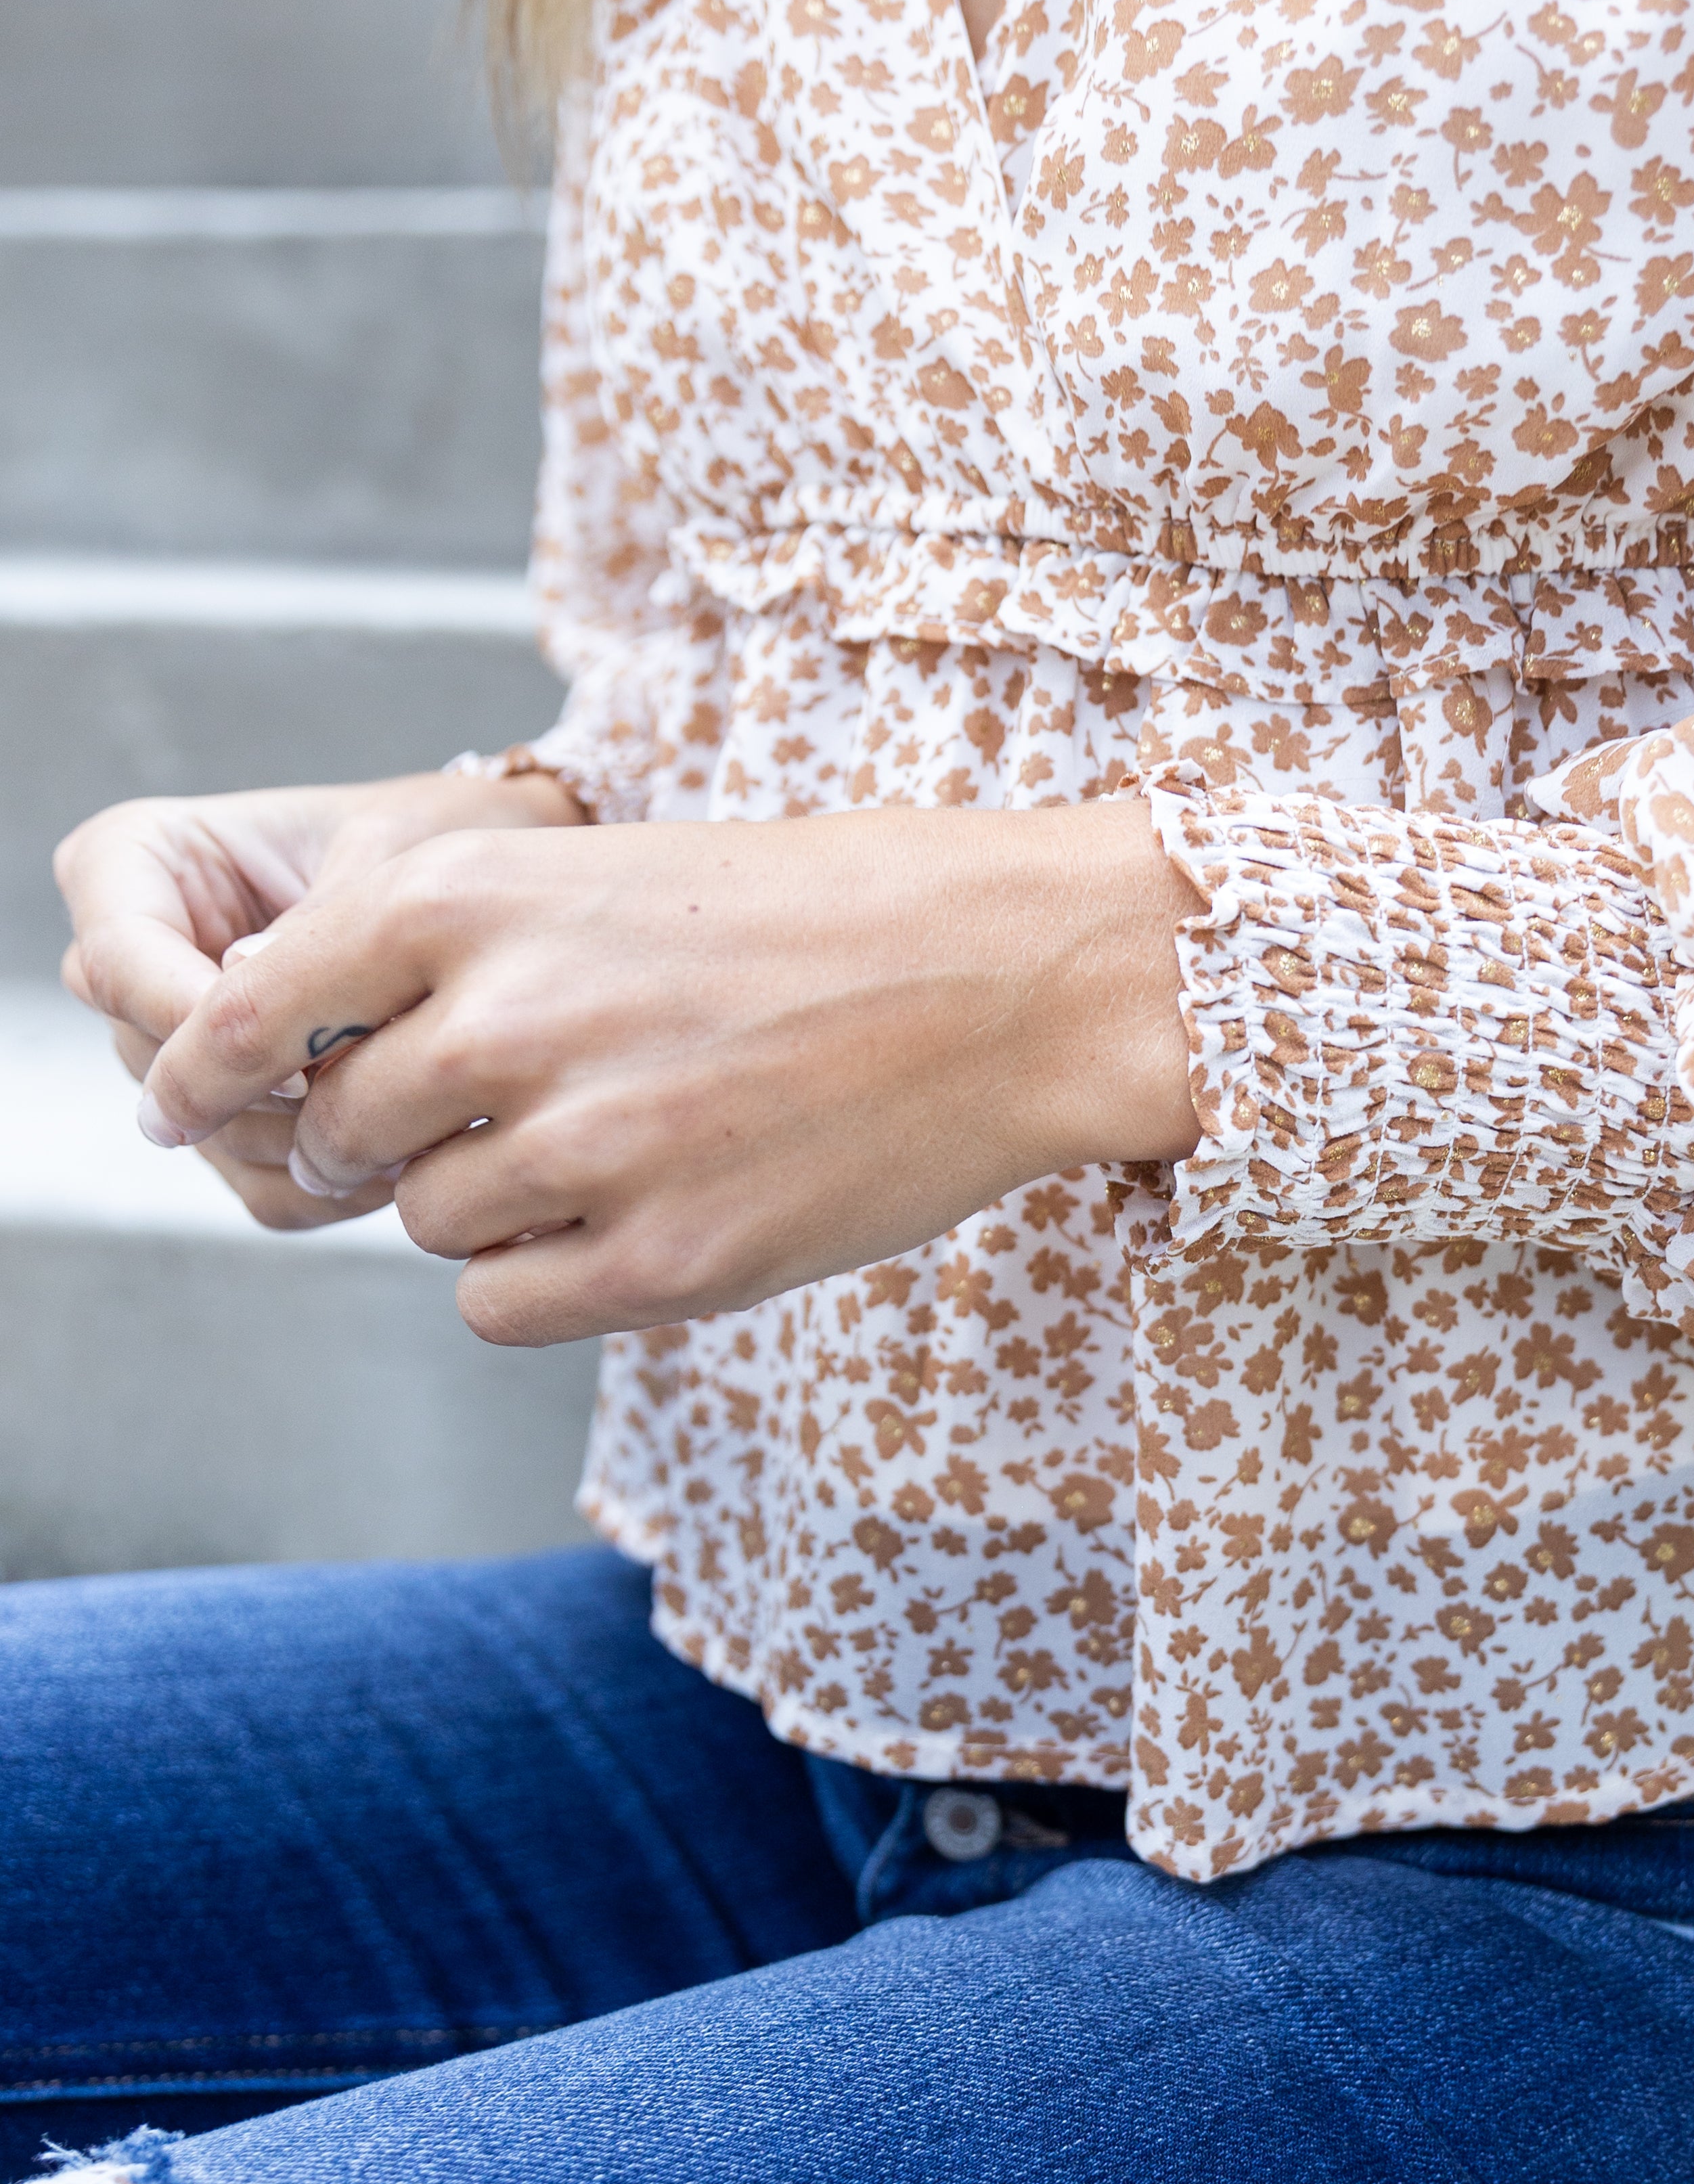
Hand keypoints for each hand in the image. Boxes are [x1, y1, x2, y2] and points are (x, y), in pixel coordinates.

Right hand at [56, 769, 585, 1229]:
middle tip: (375, 1111)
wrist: (489, 894)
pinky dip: (330, 1189)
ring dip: (308, 1151)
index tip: (301, 1063)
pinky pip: (257, 1185)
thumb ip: (324, 910)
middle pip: (155, 1061)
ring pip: (206, 1135)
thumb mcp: (394, 845)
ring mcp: (178, 1048)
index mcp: (134, 861)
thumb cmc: (434, 837)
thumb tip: (241, 980)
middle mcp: (137, 961)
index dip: (199, 1023)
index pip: (117, 958)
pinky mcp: (235, 1118)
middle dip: (266, 1099)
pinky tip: (407, 1164)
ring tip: (414, 1140)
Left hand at [133, 801, 1199, 1341]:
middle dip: (378, 1141)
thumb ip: (446, 956)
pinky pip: (501, 1307)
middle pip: (341, 1135)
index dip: (210, 1071)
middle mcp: (509, 1023)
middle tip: (474, 1119)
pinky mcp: (668, 1260)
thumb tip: (307, 1066)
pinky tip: (632, 1214)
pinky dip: (538, 1277)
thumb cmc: (811, 915)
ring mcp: (590, 1150)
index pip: (249, 1014)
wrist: (1008, 976)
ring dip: (482, 1202)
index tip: (195, 1102)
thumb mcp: (598, 876)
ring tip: (612, 1141)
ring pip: (430, 1224)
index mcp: (473, 900)